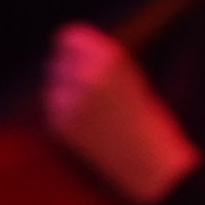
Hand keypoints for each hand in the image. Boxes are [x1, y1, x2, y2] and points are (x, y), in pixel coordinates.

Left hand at [40, 25, 200, 204]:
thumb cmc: (148, 123)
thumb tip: (64, 48)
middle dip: (66, 75)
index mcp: (110, 57)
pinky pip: (52, 113)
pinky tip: (86, 132)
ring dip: (63, 97)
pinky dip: (63, 120)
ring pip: (51, 87)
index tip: (75, 61)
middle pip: (56, 61)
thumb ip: (100, 61)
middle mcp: (89, 73)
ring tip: (89, 116)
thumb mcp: (131, 78)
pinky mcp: (62, 125)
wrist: (153, 167)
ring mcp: (73, 99)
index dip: (71, 51)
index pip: (69, 37)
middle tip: (85, 96)